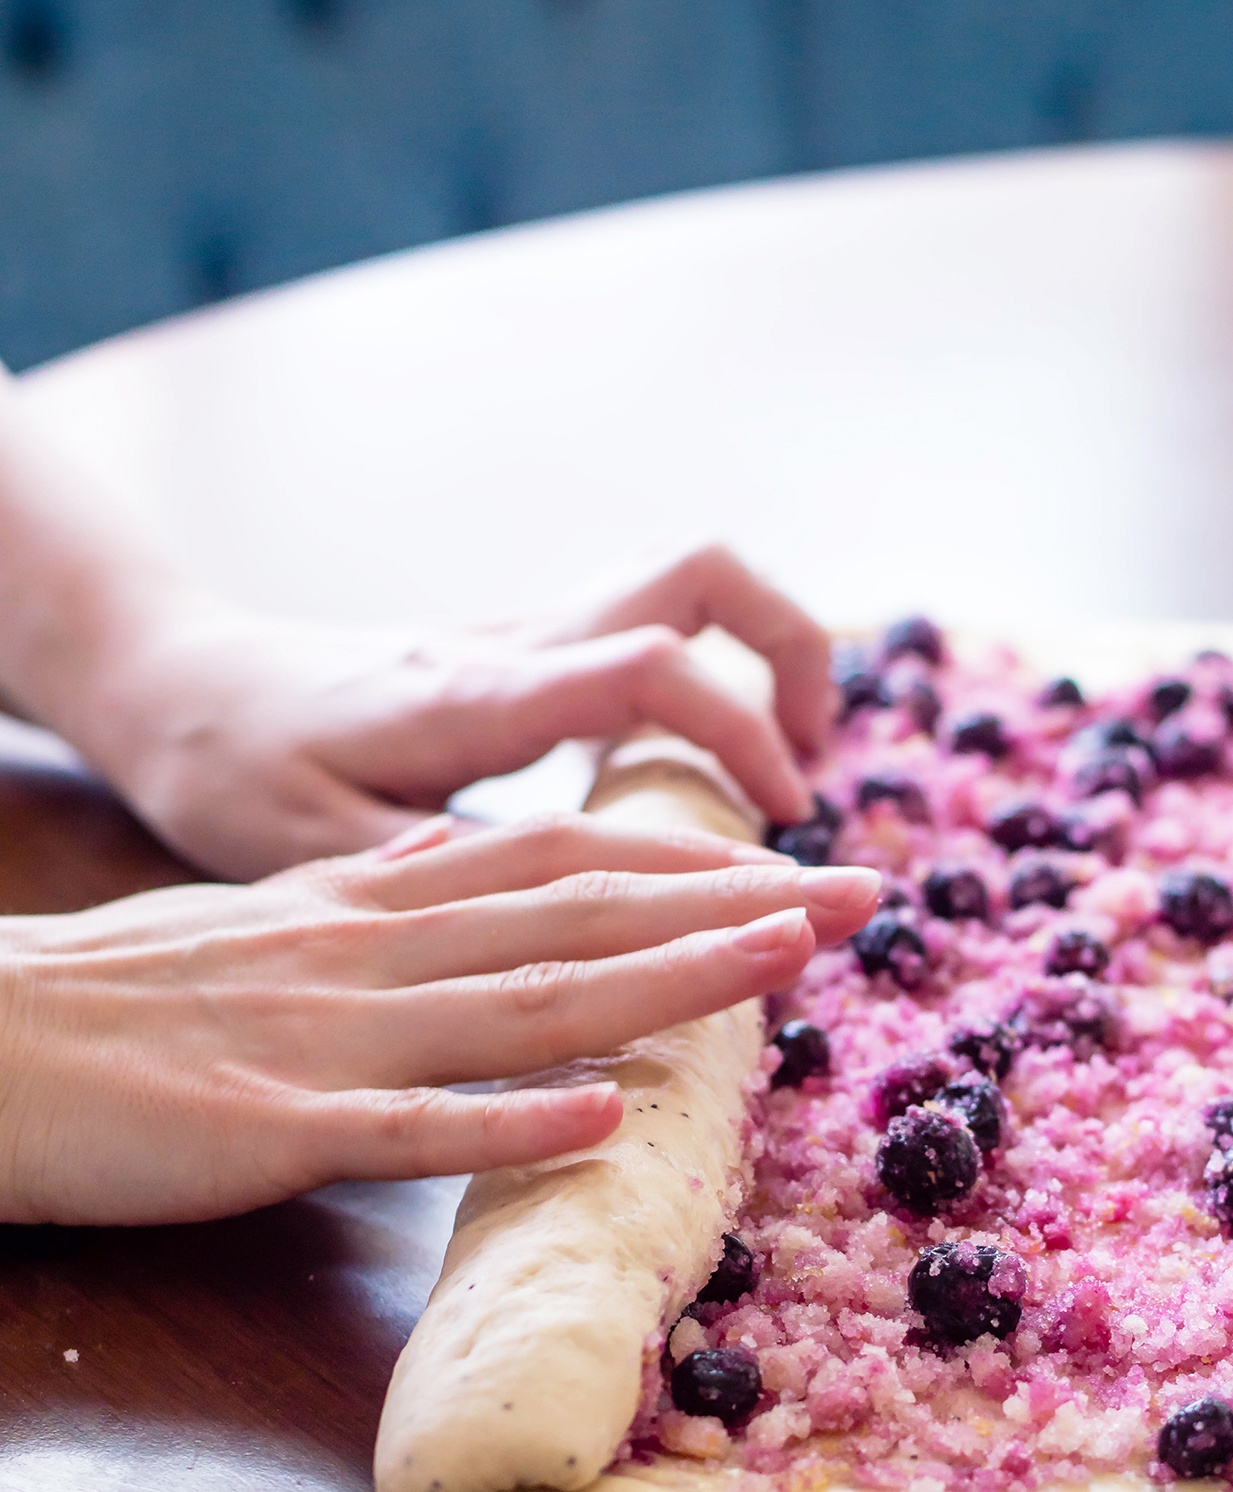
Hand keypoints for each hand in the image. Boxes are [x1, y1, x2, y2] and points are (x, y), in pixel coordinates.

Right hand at [0, 817, 875, 1223]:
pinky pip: (405, 1125)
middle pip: (576, 911)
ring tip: (782, 967)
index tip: (794, 864)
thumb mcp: (263, 911)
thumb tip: (459, 869)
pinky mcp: (269, 1128)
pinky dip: (510, 1120)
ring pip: (520, 999)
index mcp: (373, 896)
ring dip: (662, 979)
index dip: (687, 857)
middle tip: (859, 898)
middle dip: (726, 902)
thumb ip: (372, 896)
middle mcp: (371, 947)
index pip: (560, 856)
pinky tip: (609, 1117)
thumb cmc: (122, 994)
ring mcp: (328, 1036)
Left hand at [81, 546, 832, 878]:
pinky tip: (690, 780)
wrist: (170, 679)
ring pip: (681, 585)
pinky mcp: (514, 656)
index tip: (784, 822)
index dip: (744, 730)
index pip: (654, 665)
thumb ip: (428, 875)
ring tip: (773, 777)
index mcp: (478, 697)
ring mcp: (519, 640)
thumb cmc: (225, 767)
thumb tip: (546, 918)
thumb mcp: (302, 849)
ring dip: (757, 657)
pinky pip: (644, 636)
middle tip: (803, 777)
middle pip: (701, 572)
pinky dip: (704, 687)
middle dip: (791, 654)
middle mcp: (515, 648)